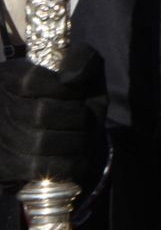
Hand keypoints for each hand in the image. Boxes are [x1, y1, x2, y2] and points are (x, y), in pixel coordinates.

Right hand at [0, 45, 102, 188]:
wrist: (70, 133)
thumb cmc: (77, 96)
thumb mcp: (84, 70)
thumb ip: (82, 60)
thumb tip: (70, 78)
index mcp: (10, 77)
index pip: (31, 82)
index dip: (64, 90)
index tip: (78, 93)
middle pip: (40, 114)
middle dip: (75, 117)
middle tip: (83, 118)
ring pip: (41, 143)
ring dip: (74, 141)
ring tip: (78, 135)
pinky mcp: (4, 168)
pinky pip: (40, 169)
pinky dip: (67, 164)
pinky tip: (72, 155)